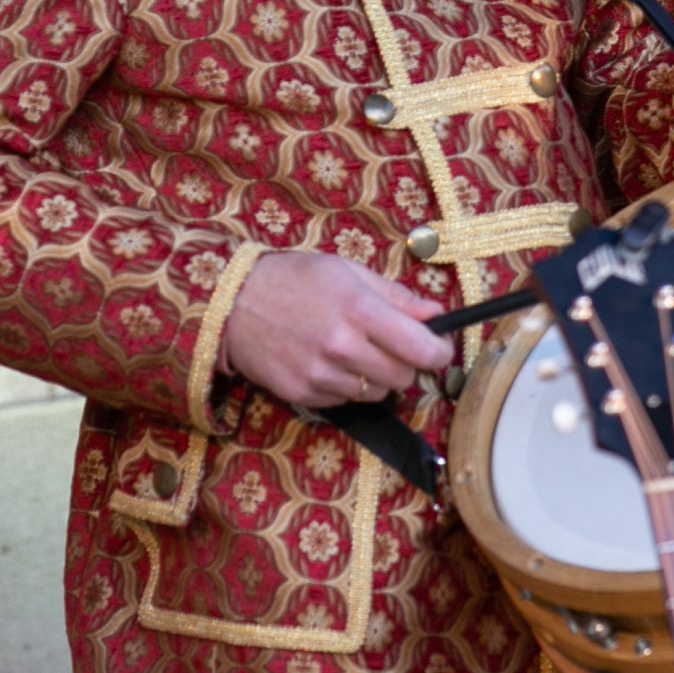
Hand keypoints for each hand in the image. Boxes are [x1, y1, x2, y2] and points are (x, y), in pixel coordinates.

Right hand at [219, 251, 452, 409]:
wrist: (233, 302)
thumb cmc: (294, 279)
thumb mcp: (347, 271)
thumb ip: (395, 295)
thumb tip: (434, 313)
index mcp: (359, 309)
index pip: (421, 348)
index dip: (439, 352)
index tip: (440, 348)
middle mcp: (342, 346)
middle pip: (404, 376)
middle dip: (408, 364)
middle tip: (394, 346)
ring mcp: (321, 374)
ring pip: (377, 393)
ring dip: (377, 377)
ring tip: (355, 350)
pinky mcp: (302, 394)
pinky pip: (345, 401)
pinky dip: (347, 386)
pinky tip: (329, 361)